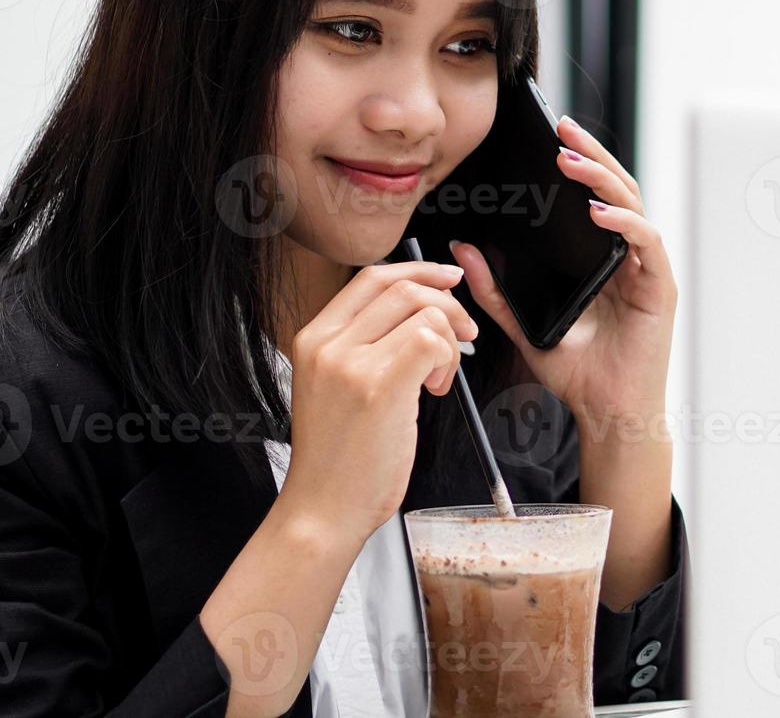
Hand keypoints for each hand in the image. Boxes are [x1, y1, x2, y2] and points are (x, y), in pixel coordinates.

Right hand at [276, 262, 479, 543]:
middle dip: (448, 303)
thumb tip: (415, 314)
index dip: (419, 271)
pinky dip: (447, 361)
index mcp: (314, 338)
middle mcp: (327, 344)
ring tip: (439, 379)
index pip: (372, 277)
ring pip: (423, 312)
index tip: (448, 280)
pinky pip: (431, 342)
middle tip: (466, 333)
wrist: (324, 509)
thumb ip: (363, 346)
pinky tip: (436, 390)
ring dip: (449, 341)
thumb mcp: (335, 387)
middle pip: (402, 287)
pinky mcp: (378, 386)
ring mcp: (350, 363)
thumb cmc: (339, 458)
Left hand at [449, 115, 677, 426]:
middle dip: (589, 154)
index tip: (547, 135)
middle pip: (615, 189)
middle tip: (561, 126)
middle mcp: (626, 256)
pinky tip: (599, 214)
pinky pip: (646, 244)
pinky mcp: (659, 288)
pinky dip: (625, 224)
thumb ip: (494, 289)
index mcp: (599, 258)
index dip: (575, 163)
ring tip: (573, 160)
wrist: (607, 414)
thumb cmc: (576, 372)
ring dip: (603, 178)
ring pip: (632, 206)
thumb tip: (463, 250)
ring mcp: (645, 269)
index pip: (591, 197)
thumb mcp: (523, 324)